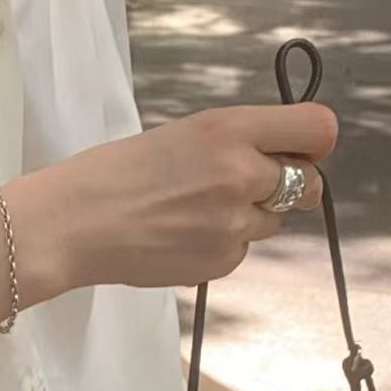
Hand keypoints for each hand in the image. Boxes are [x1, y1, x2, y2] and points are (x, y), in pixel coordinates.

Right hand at [18, 103, 338, 297]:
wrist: (71, 225)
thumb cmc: (114, 173)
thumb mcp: (182, 134)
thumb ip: (237, 142)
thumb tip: (281, 160)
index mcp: (229, 129)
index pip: (318, 129)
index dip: (313, 142)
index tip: (297, 150)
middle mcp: (241, 173)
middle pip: (309, 183)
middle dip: (284, 187)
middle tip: (240, 188)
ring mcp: (234, 224)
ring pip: (273, 221)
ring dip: (247, 218)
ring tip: (192, 214)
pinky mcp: (221, 261)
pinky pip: (242, 251)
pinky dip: (220, 246)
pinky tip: (179, 237)